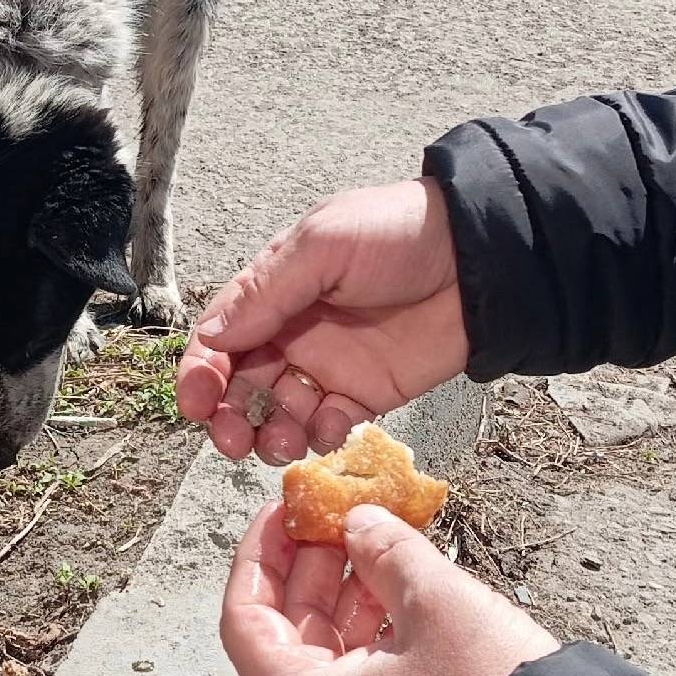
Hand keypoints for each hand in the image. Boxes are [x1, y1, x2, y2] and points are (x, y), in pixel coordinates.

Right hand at [175, 178, 469, 465]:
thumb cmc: (396, 234)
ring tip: (282, 441)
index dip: (200, 372)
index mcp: (272, 292)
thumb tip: (211, 336)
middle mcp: (291, 332)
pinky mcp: (366, 394)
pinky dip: (319, 435)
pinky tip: (330, 427)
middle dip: (228, 416)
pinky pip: (328, 425)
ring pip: (279, 413)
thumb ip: (266, 294)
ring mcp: (328, 366)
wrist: (478, 259)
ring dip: (270, 434)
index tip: (197, 401)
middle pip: (240, 385)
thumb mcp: (323, 246)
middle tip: (232, 439)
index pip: (218, 339)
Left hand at [220, 502, 557, 675]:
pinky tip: (407, 592)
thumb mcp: (438, 604)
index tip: (284, 511)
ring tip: (379, 543)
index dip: (260, 558)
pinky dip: (378, 636)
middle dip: (311, 571)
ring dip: (350, 598)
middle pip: (289, 640)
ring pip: (333, 662)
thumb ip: (387, 553)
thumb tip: (360, 523)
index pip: (246, 622)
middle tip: (337, 516)